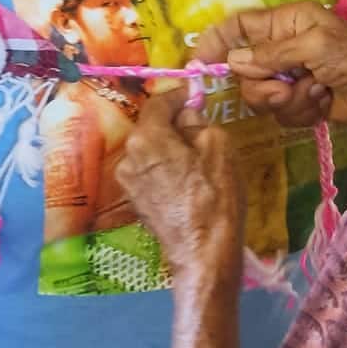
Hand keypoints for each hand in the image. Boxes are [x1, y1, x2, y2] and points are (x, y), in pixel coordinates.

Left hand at [115, 87, 243, 289]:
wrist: (203, 253)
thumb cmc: (215, 197)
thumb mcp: (218, 147)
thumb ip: (198, 121)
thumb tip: (186, 113)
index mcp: (146, 137)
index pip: (159, 102)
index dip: (179, 95)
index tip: (195, 94)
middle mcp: (128, 156)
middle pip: (151, 127)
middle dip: (174, 123)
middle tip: (201, 127)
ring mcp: (128, 182)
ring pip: (150, 151)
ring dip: (170, 147)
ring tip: (197, 156)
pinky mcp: (135, 202)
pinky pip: (150, 172)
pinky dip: (166, 168)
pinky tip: (187, 179)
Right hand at [193, 3, 346, 149]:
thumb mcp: (314, 47)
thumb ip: (271, 54)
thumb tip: (234, 61)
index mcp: (286, 21)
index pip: (238, 26)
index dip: (216, 42)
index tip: (199, 65)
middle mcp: (283, 47)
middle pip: (244, 71)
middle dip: (264, 86)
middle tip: (287, 87)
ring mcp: (290, 76)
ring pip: (261, 97)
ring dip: (288, 101)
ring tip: (317, 93)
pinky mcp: (300, 101)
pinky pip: (281, 113)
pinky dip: (302, 112)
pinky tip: (324, 104)